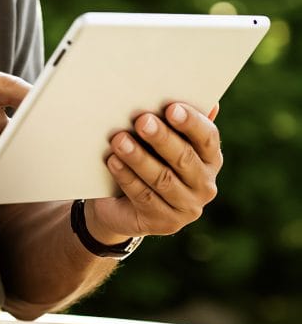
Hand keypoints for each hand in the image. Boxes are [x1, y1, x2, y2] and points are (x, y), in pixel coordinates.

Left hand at [86, 102, 221, 242]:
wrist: (123, 202)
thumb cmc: (147, 156)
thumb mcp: (160, 139)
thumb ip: (177, 120)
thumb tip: (210, 101)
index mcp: (209, 158)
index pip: (207, 138)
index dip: (191, 122)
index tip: (171, 107)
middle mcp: (204, 184)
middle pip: (184, 159)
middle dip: (162, 138)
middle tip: (142, 120)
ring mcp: (187, 207)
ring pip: (163, 179)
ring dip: (139, 158)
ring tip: (119, 140)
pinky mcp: (164, 222)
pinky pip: (144, 197)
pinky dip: (127, 177)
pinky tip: (113, 161)